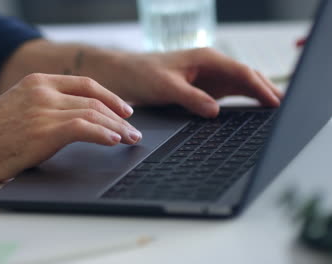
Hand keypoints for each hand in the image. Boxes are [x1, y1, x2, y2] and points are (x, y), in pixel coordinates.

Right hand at [0, 74, 141, 183]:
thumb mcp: (20, 108)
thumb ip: (46, 106)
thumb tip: (77, 120)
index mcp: (38, 82)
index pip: (85, 84)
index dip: (110, 97)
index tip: (124, 110)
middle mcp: (43, 91)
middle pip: (94, 99)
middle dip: (119, 116)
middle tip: (133, 131)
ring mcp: (43, 109)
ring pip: (93, 113)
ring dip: (117, 128)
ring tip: (131, 139)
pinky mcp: (43, 130)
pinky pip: (83, 128)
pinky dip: (102, 134)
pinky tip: (114, 141)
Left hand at [100, 48, 281, 117]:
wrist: (125, 75)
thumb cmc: (142, 74)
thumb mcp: (166, 86)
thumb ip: (191, 98)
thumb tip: (215, 111)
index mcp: (206, 58)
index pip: (242, 72)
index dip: (260, 88)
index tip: (274, 102)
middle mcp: (211, 66)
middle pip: (246, 76)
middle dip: (265, 91)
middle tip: (282, 109)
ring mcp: (208, 76)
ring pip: (240, 85)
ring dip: (257, 95)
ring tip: (274, 111)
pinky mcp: (203, 87)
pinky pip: (228, 93)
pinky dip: (243, 100)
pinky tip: (251, 110)